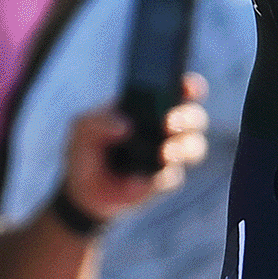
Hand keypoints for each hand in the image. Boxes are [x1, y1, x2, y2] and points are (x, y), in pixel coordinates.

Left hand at [70, 75, 210, 222]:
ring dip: (182, 147)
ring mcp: (169, 154)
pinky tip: (138, 179)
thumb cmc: (87, 150)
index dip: (190, 86)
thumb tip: (125, 125)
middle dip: (187, 118)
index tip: (188, 87)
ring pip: (193, 146)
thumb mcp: (82, 128)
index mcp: (150, 104)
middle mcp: (166, 128)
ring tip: (164, 154)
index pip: (180, 89)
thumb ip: (98, 120)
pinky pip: (173, 176)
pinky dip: (158, 177)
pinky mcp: (164, 181)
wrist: (83, 192)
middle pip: (194, 117)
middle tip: (168, 123)